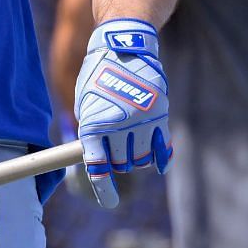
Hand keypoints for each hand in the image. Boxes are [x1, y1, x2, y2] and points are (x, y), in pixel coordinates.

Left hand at [73, 19, 169, 207]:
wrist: (124, 45)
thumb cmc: (98, 75)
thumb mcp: (85, 103)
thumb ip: (91, 132)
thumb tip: (97, 160)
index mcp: (93, 124)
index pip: (99, 167)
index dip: (104, 189)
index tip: (110, 202)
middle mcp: (119, 125)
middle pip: (122, 163)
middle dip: (118, 161)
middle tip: (116, 149)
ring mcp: (142, 120)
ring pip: (142, 158)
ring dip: (137, 157)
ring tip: (132, 141)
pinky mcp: (160, 114)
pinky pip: (163, 147)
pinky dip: (162, 158)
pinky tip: (161, 165)